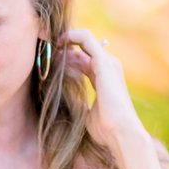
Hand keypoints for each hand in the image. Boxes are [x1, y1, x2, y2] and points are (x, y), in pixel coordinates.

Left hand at [58, 27, 145, 154]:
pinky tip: (57, 43)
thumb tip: (65, 103)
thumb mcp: (87, 113)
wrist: (121, 132)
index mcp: (104, 78)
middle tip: (47, 54)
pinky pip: (85, 38)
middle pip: (83, 48)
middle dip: (64, 48)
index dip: (67, 59)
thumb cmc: (106, 128)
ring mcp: (107, 62)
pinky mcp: (103, 61)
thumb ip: (79, 103)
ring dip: (66, 40)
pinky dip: (70, 36)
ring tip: (49, 48)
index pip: (85, 60)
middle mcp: (108, 67)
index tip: (51, 62)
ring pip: (84, 39)